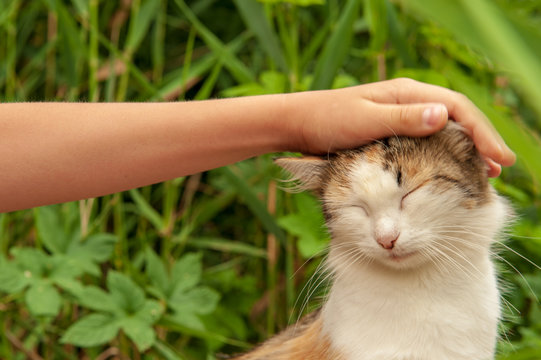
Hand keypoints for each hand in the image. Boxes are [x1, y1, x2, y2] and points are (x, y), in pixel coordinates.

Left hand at [282, 78, 514, 176]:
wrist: (298, 125)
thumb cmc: (327, 121)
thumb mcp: (365, 121)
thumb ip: (402, 119)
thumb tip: (443, 116)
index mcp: (405, 93)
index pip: (454, 108)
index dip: (480, 131)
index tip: (498, 157)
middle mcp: (407, 101)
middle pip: (455, 118)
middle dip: (480, 141)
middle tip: (501, 168)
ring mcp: (400, 116)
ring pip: (443, 130)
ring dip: (465, 149)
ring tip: (486, 172)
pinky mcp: (391, 132)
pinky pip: (426, 141)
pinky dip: (444, 154)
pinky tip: (451, 168)